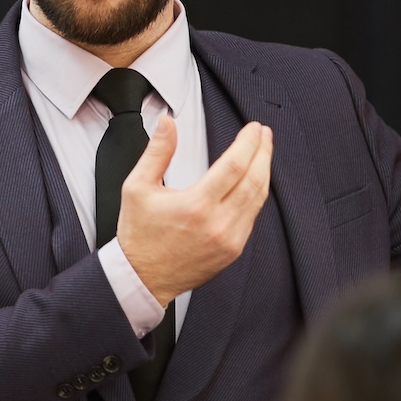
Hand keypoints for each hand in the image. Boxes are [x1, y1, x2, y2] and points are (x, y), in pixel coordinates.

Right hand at [117, 116, 272, 307]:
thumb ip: (156, 152)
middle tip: (263, 134)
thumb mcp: (137, 187)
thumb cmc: (138, 235)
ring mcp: (230, 239)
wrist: (142, 277)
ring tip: (263, 153)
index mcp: (195, 206)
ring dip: (264, 171)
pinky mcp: (233, 250)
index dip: (248, 142)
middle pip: (254, 179)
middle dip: (262, 152)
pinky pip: (252, 216)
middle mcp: (218, 223)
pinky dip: (256, 194)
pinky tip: (253, 182)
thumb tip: (167, 123)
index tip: (252, 128)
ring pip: (258, 198)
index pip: (234, 165)